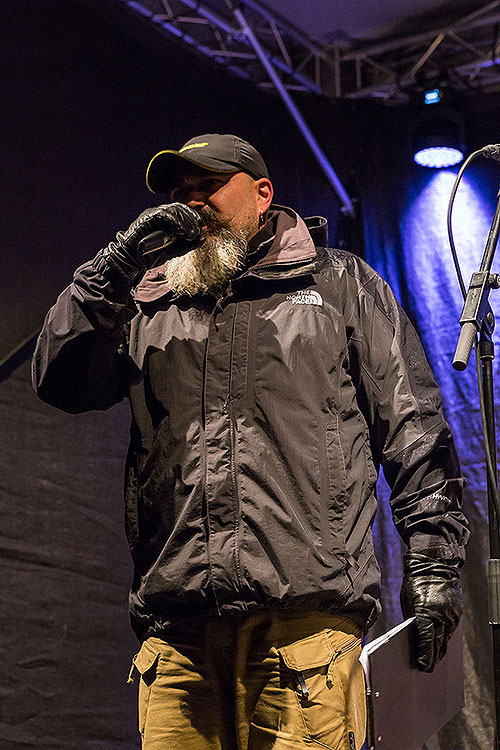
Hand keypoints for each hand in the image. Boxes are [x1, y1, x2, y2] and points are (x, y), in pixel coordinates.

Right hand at [100, 203, 202, 282]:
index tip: (203, 227)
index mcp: (167, 219)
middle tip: (199, 231)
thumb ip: (188, 244)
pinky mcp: (148, 217)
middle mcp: (161, 214)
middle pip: (181, 209)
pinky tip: (183, 231)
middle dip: (192, 219)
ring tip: (192, 233)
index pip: (184, 212)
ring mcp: (154, 214)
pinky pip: (164, 214)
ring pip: (174, 210)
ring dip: (186, 221)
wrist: (134, 259)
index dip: (195, 218)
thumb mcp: (175, 250)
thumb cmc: (152, 255)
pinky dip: (176, 222)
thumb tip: (203, 237)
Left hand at [400, 550, 462, 671]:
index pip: (427, 641)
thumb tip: (413, 638)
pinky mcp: (457, 612)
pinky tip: (440, 644)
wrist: (433, 564)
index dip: (424, 656)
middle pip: (438, 644)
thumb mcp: (407, 601)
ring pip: (446, 639)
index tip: (422, 666)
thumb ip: (411, 620)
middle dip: (432, 658)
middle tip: (426, 668)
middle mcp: (442, 615)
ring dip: (440, 650)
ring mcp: (452, 614)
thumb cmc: (415, 580)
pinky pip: (451, 630)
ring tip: (433, 660)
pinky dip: (445, 638)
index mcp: (426, 612)